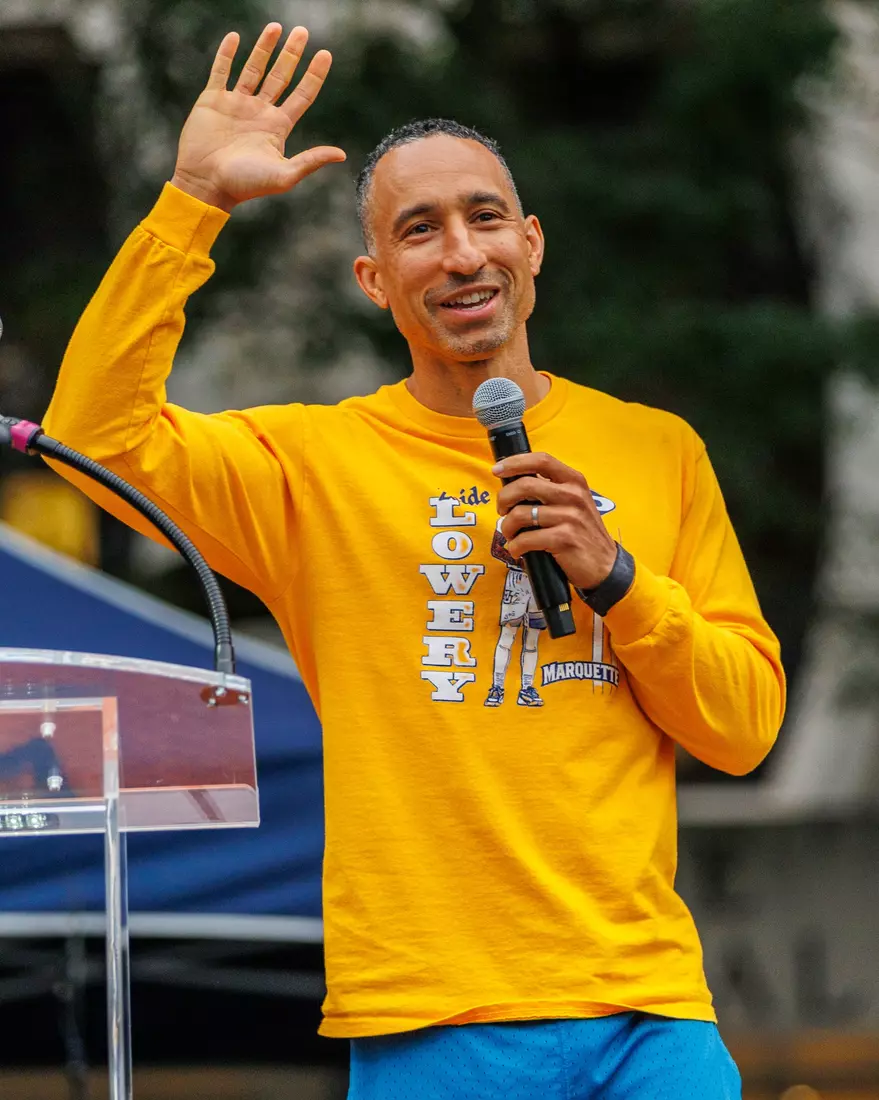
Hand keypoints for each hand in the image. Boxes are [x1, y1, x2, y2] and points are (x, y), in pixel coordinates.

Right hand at [171, 24, 345, 211]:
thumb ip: (311, 161)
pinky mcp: (212, 100)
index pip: (302, 95)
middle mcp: (259, 112)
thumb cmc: (245, 185)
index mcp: (277, 127)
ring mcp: (236, 104)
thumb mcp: (283, 175)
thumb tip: (342, 154)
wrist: (206, 184)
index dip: (314, 75)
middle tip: (303, 32)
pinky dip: (227, 53)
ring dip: (264, 48)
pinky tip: (235, 37)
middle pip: (280, 76)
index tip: (325, 54)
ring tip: (276, 26)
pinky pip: (221, 71)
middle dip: (292, 54)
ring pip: (253, 69)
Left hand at [494, 452, 617, 589]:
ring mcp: (569, 517)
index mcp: (574, 481)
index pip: (541, 460)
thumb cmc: (582, 533)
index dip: (515, 463)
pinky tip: (518, 550)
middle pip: (525, 485)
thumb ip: (550, 490)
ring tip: (511, 535)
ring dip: (507, 527)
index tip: (498, 470)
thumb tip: (514, 484)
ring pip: (520, 514)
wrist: (605, 564)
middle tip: (502, 510)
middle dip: (504, 498)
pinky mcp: (564, 539)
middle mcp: (573, 495)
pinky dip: (515, 547)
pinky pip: (525, 539)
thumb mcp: (573, 503)